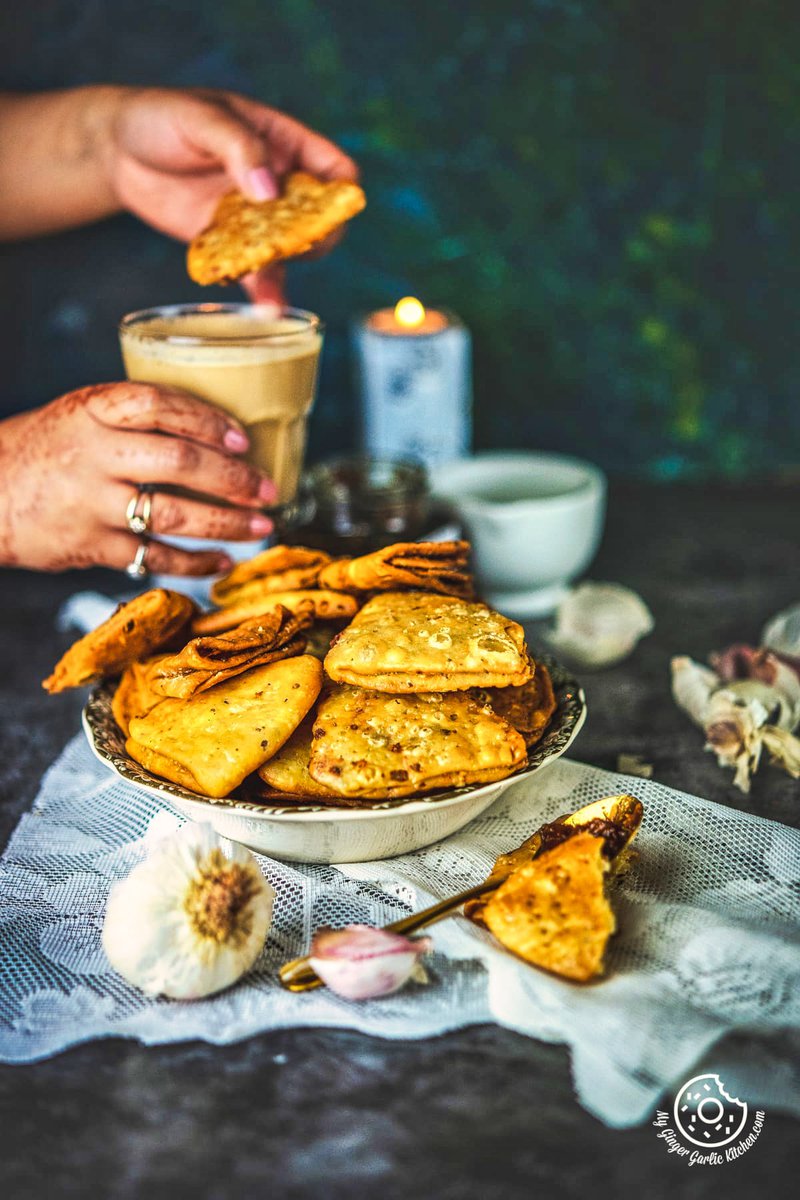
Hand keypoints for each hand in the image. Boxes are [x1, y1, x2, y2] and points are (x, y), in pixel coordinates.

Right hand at [0, 384, 277, 574]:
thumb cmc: (44, 449)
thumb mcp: (79, 414)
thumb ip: (134, 417)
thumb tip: (216, 431)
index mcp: (91, 411)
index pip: (158, 405)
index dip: (208, 421)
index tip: (243, 441)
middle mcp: (93, 455)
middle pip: (177, 462)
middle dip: (233, 479)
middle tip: (268, 489)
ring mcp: (91, 504)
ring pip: (173, 515)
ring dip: (226, 524)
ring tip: (261, 527)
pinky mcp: (91, 546)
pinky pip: (154, 557)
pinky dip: (196, 563)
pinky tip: (224, 561)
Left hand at [107, 88, 358, 302]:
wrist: (117, 152)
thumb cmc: (163, 117)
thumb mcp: (202, 119)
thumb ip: (239, 148)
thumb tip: (270, 191)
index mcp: (283, 144)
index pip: (333, 169)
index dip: (342, 190)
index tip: (332, 208)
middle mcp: (278, 185)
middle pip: (320, 220)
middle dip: (316, 237)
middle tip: (297, 247)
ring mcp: (256, 220)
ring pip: (290, 252)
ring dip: (288, 269)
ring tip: (276, 290)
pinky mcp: (231, 246)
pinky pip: (255, 272)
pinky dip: (261, 289)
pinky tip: (265, 308)